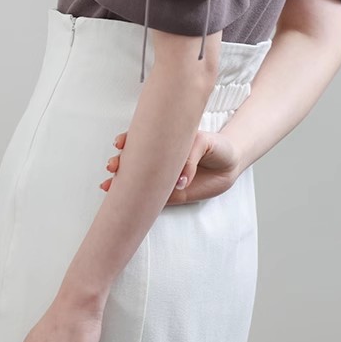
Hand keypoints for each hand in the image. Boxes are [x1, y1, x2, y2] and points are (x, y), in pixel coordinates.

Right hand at [99, 128, 242, 204]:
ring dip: (120, 182)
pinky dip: (136, 202)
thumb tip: (180, 181)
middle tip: (114, 165)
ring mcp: (164, 177)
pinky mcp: (171, 196)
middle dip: (119, 162)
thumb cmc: (217, 147)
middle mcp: (161, 159)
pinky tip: (121, 201)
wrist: (231, 164)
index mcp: (166, 141)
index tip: (121, 143)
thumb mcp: (204, 143)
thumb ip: (190, 158)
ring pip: (137, 180)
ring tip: (110, 184)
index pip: (142, 139)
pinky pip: (151, 200)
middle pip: (133, 160)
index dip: (128, 140)